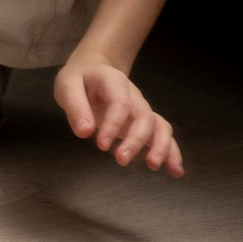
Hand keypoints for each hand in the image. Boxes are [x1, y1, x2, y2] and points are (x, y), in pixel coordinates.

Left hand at [53, 57, 183, 176]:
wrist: (92, 71)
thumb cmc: (78, 80)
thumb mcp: (67, 86)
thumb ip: (75, 107)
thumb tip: (85, 132)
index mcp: (114, 82)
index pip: (121, 103)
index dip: (114, 125)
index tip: (101, 145)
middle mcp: (134, 96)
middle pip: (144, 117)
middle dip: (136, 140)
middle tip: (121, 159)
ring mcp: (141, 109)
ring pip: (160, 126)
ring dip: (161, 147)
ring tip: (154, 166)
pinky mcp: (144, 123)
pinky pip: (163, 135)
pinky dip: (172, 152)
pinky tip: (175, 171)